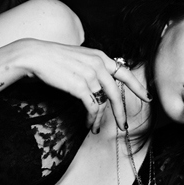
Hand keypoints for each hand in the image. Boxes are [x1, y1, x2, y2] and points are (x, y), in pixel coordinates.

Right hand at [17, 39, 150, 131]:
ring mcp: (90, 75)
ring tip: (96, 128)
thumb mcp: (79, 57)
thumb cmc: (54, 58)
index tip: (147, 97)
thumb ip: (92, 67)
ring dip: (99, 118)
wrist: (36, 56)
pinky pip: (92, 106)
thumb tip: (99, 84)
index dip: (137, 86)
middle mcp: (98, 64)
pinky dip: (91, 117)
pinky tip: (89, 123)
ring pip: (103, 102)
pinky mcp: (80, 86)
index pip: (124, 72)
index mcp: (100, 56)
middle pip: (116, 92)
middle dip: (120, 111)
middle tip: (123, 125)